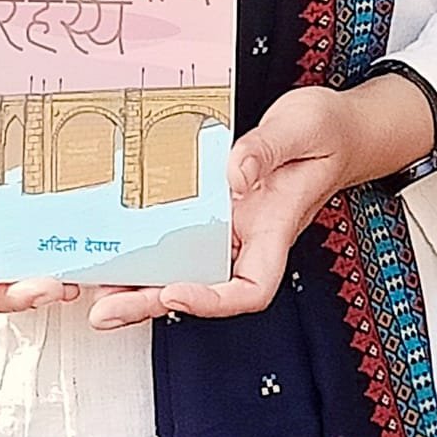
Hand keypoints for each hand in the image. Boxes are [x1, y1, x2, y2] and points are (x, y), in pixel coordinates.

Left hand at [88, 77, 430, 331]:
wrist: (340, 126)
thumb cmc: (328, 131)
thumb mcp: (302, 128)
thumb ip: (265, 151)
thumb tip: (231, 176)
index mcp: (275, 229)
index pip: (250, 289)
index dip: (212, 300)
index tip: (176, 291)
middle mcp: (249, 236)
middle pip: (202, 287)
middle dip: (152, 303)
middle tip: (106, 311)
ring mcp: (232, 224)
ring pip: (184, 265)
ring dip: (141, 282)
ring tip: (95, 291)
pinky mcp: (217, 206)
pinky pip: (181, 233)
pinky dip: (151, 243)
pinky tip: (117, 244)